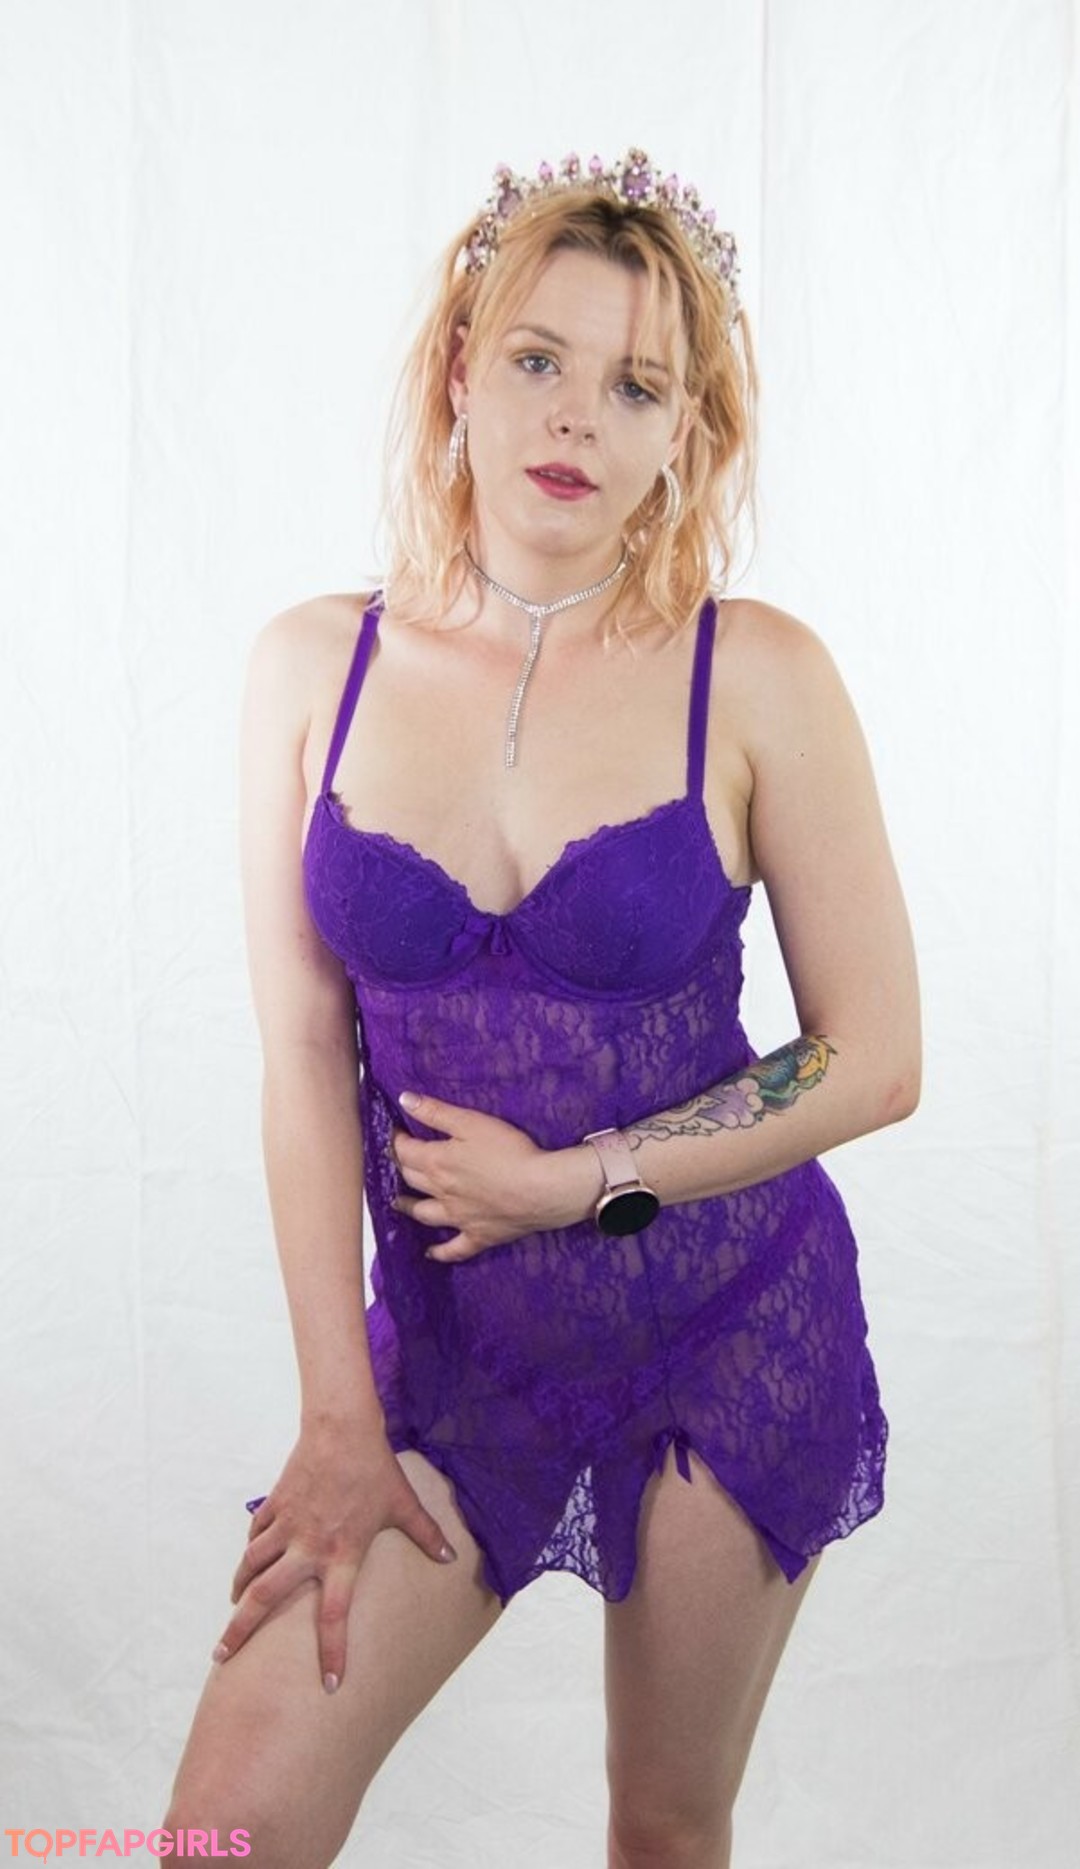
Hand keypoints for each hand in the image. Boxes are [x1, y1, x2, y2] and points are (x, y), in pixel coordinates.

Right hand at [212, 1423, 457, 1691]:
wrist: (342, 1427)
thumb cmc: (376, 1468)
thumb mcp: (404, 1503)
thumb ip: (426, 1534)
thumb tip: (452, 1558)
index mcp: (342, 1554)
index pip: (334, 1615)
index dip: (332, 1653)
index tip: (329, 1686)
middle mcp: (309, 1547)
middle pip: (265, 1596)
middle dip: (240, 1629)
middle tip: (222, 1657)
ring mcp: (288, 1525)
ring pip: (252, 1565)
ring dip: (239, 1590)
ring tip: (232, 1609)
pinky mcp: (276, 1504)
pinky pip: (256, 1535)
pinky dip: (250, 1551)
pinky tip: (248, 1561)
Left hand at [391, 1091, 597, 1261]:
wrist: (540, 1190)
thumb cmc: (508, 1151)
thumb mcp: (471, 1122)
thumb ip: (436, 1112)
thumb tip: (404, 1100)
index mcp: (437, 1163)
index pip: (405, 1151)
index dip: (397, 1139)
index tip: (396, 1132)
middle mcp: (441, 1193)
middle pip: (412, 1180)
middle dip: (402, 1167)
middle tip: (399, 1160)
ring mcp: (458, 1218)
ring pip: (424, 1214)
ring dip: (409, 1207)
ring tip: (399, 1203)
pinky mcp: (478, 1236)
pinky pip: (454, 1249)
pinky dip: (440, 1252)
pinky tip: (431, 1254)